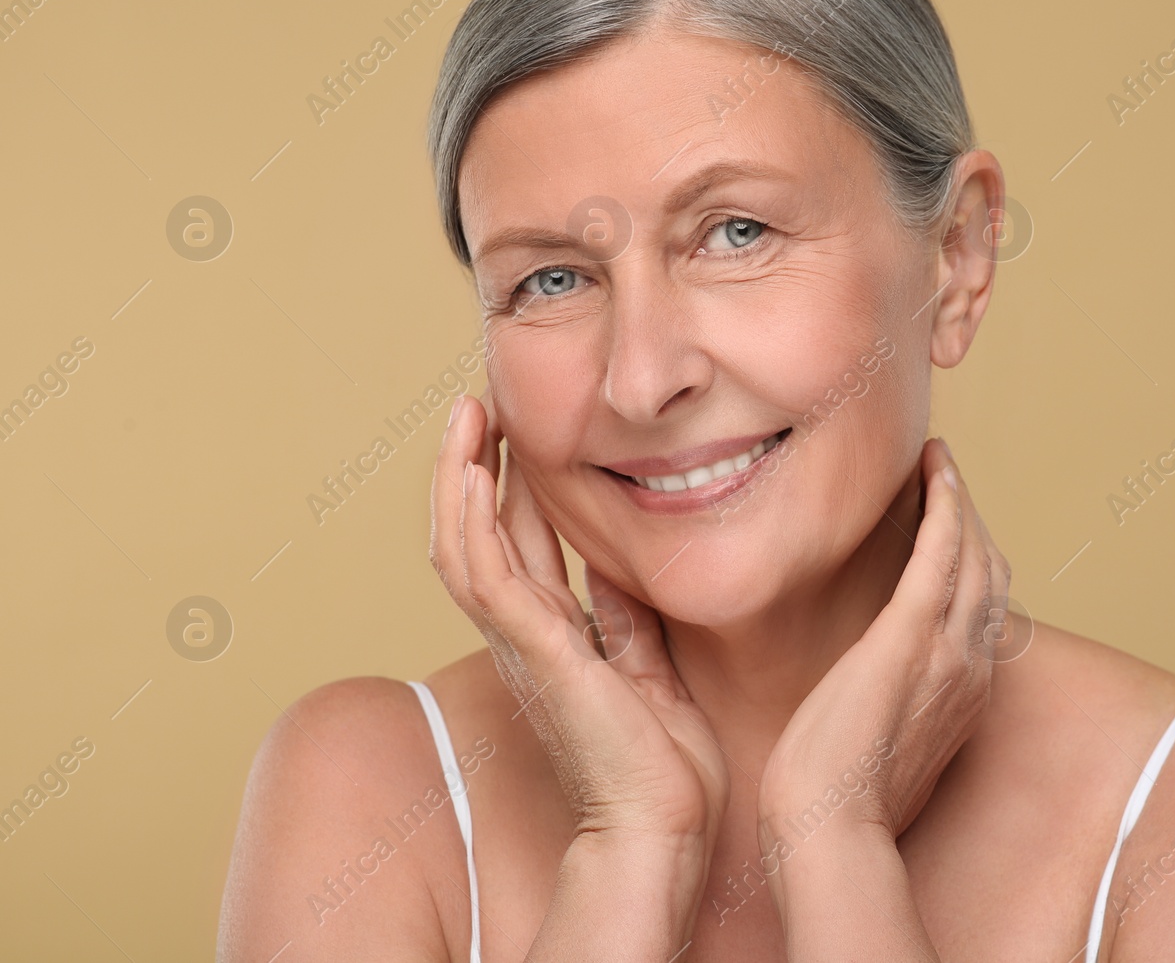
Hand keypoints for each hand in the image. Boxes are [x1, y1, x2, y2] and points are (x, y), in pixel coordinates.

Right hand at [429, 391, 731, 859]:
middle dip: (472, 466)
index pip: (517, 544)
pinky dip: (469, 518)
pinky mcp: (535, 650)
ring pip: (462, 545)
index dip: (509, 484)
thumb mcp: (648, 664)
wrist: (662, 826)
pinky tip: (469, 470)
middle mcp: (524, 634)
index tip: (514, 428)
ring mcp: (521, 642)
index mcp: (553, 636)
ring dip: (457, 477)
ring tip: (465, 414)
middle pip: (477, 534)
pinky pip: (484, 573)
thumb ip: (626, 616)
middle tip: (476, 402)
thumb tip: (622, 564)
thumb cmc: (663, 762)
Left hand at [757, 437, 1005, 843]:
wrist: (830, 830)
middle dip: (973, 520)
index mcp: (965, 696)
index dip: (972, 563)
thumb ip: (888, 712)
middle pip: (990, 573)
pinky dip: (946, 503)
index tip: (949, 529)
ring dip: (961, 499)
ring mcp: (949, 649)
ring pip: (973, 552)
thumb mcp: (881, 750)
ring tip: (940, 461)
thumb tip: (867, 697)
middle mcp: (972, 667)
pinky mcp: (911, 634)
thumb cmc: (835, 802)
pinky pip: (943, 550)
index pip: (982, 612)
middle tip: (946, 477)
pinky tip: (936, 469)